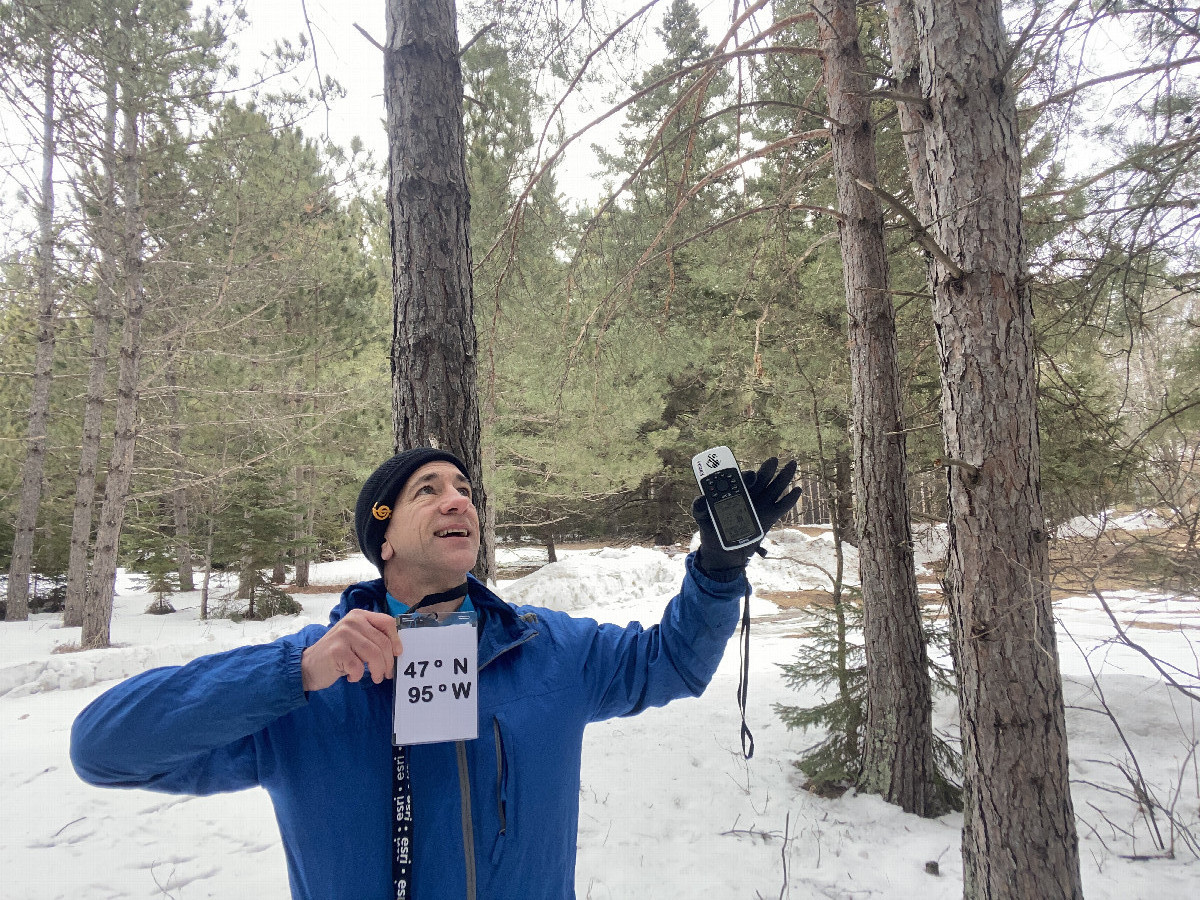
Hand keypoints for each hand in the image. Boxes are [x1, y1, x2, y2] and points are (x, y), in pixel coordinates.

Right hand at [301, 609, 402, 692]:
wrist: (308, 667)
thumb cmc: (338, 655)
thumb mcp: (356, 640)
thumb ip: (372, 638)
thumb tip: (397, 650)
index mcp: (359, 615)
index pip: (387, 622)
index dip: (396, 639)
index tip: (398, 654)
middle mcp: (352, 621)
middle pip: (382, 642)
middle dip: (388, 662)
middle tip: (387, 674)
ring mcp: (343, 634)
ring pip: (374, 655)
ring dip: (378, 671)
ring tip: (375, 678)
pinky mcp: (337, 650)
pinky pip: (359, 667)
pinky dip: (358, 676)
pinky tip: (351, 676)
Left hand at [693, 457, 801, 573]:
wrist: (722, 550)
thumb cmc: (711, 528)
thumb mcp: (701, 517)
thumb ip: (699, 508)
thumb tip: (701, 500)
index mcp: (734, 490)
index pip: (741, 479)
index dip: (746, 476)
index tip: (750, 476)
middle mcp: (750, 494)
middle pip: (760, 479)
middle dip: (766, 470)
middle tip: (772, 460)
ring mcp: (760, 505)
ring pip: (774, 488)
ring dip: (784, 476)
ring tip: (792, 463)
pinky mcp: (768, 517)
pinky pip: (781, 507)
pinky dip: (789, 499)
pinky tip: (797, 490)